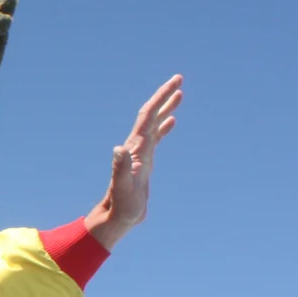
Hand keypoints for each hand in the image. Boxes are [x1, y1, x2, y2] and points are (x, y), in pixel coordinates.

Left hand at [85, 75, 182, 249]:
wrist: (118, 217)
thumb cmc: (121, 204)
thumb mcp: (123, 186)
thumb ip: (120, 168)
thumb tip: (119, 149)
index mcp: (135, 147)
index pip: (148, 116)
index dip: (160, 98)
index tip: (176, 83)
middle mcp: (137, 146)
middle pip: (151, 114)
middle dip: (164, 96)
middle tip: (179, 79)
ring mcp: (141, 153)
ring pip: (155, 124)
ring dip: (166, 108)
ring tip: (179, 94)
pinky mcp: (145, 162)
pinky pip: (157, 139)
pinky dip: (164, 127)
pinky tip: (172, 121)